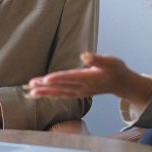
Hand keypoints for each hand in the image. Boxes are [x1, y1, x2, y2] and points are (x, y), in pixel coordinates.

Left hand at [26, 53, 151, 109]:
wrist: (121, 84)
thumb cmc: (115, 69)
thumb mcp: (110, 61)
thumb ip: (97, 59)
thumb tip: (84, 55)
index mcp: (89, 78)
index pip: (70, 78)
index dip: (58, 78)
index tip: (45, 79)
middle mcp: (83, 87)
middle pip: (61, 87)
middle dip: (45, 86)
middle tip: (30, 85)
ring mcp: (80, 92)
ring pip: (59, 93)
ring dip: (45, 92)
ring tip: (30, 91)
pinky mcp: (78, 93)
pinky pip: (62, 95)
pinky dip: (50, 95)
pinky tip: (41, 94)